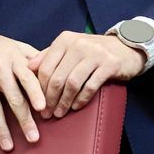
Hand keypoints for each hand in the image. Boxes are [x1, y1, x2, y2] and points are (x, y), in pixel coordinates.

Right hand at [0, 21, 46, 150]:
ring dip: (2, 129)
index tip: (43, 110)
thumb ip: (32, 57)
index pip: (28, 78)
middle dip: (24, 121)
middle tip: (33, 139)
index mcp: (12, 57)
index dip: (36, 94)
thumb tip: (52, 69)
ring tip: (8, 146)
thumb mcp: (12, 44)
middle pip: (14, 98)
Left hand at [26, 31, 145, 118]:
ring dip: (64, 102)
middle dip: (50, 99)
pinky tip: (75, 107)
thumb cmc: (93, 51)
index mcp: (64, 40)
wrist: (126, 47)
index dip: (39, 88)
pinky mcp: (109, 65)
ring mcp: (94, 54)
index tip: (37, 103)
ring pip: (72, 84)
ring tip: (59, 113)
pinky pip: (90, 86)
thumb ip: (49, 55)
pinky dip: (81, 100)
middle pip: (57, 77)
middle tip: (47, 113)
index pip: (45, 67)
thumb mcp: (70, 47)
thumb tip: (28, 67)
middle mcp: (78, 45)